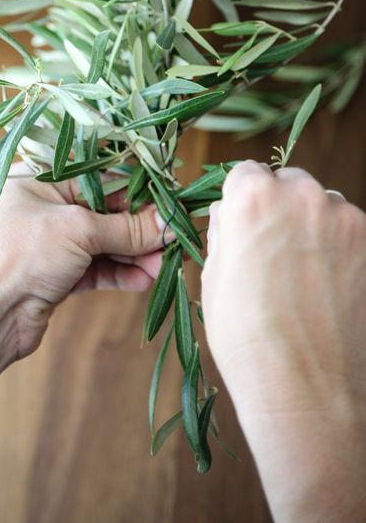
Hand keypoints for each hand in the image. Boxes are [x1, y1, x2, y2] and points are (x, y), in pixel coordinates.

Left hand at [0, 164, 169, 363]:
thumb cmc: (19, 254)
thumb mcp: (78, 231)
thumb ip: (127, 227)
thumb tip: (169, 223)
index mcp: (43, 178)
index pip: (104, 175)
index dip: (140, 191)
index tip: (171, 205)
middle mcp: (48, 206)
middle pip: (108, 210)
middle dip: (141, 227)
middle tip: (173, 240)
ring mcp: (53, 241)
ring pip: (106, 241)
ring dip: (136, 253)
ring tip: (162, 265)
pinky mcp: (59, 274)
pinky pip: (98, 267)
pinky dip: (121, 272)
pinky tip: (143, 279)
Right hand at [201, 160, 365, 521]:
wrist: (307, 390)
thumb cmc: (248, 339)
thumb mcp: (214, 279)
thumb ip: (223, 231)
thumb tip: (229, 213)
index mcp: (252, 198)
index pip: (244, 173)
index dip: (240, 199)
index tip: (243, 224)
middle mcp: (302, 194)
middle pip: (287, 183)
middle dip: (278, 207)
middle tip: (272, 252)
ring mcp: (344, 217)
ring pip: (322, 206)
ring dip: (311, 225)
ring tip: (302, 274)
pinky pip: (348, 231)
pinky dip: (338, 247)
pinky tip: (327, 285)